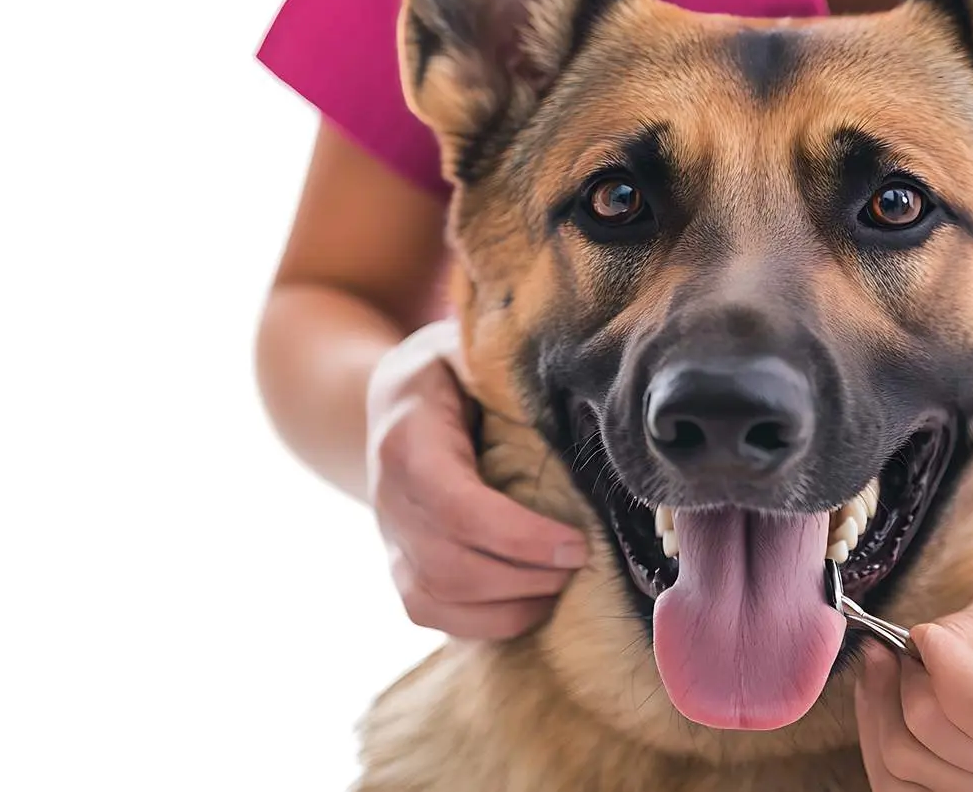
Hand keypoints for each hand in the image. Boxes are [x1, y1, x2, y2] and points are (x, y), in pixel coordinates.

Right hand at [366, 320, 588, 639]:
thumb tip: (580, 378)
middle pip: (450, 564)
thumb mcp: (471, 350)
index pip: (458, 507)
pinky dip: (488, 622)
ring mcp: (389, 539)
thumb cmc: (451, 372)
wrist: (392, 402)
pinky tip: (534, 601)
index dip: (520, 536)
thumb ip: (508, 366)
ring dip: (511, 603)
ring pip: (437, 598)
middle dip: (527, 575)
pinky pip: (432, 615)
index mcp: (408, 439)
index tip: (577, 542)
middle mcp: (389, 497)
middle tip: (583, 560)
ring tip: (563, 582)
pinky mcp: (401, 568)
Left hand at [855, 569, 972, 789]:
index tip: (924, 634)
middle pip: (952, 749)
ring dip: (888, 719)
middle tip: (902, 647)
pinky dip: (893, 746)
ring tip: (894, 669)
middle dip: (909, 690)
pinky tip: (894, 703)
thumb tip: (917, 647)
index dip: (944, 672)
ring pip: (919, 779)